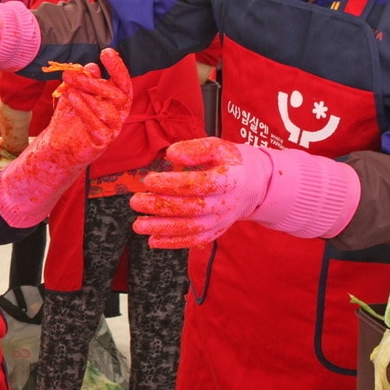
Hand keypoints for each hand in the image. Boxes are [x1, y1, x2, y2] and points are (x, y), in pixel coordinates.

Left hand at [0, 49, 130, 226]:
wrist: (58, 146)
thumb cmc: (70, 118)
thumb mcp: (76, 94)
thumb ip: (84, 81)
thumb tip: (91, 65)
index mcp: (115, 102)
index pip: (124, 83)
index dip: (118, 67)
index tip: (106, 52)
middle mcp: (118, 115)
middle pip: (117, 95)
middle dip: (95, 82)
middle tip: (74, 73)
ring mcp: (112, 130)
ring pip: (107, 109)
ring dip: (88, 94)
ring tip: (69, 86)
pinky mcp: (102, 143)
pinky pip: (97, 125)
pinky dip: (84, 109)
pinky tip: (70, 97)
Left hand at [130, 138, 270, 245]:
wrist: (254, 185)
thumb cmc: (230, 162)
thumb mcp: (219, 147)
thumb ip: (196, 149)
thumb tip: (171, 155)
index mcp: (228, 179)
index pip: (198, 184)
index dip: (172, 184)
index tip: (149, 180)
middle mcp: (225, 203)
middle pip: (191, 208)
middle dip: (160, 206)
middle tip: (135, 202)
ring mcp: (221, 220)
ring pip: (191, 228)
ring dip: (162, 228)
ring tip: (137, 225)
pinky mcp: (216, 231)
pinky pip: (195, 240)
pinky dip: (174, 242)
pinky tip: (152, 240)